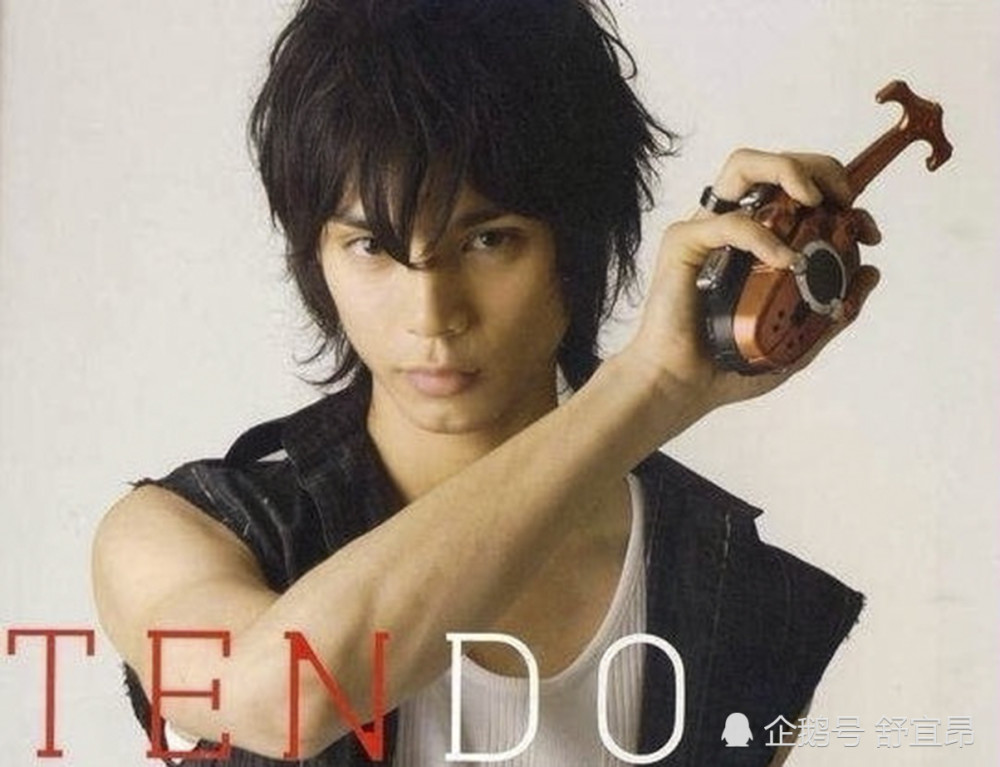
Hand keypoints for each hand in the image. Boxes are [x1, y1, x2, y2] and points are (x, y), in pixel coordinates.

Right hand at [624, 149, 881, 410]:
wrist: (683, 386)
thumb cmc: (729, 363)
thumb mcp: (800, 341)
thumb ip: (835, 308)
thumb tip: (871, 272)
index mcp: (758, 241)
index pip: (800, 192)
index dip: (840, 196)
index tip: (867, 231)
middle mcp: (732, 227)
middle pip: (775, 165)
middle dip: (820, 168)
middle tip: (843, 201)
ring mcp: (706, 231)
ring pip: (743, 167)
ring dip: (787, 170)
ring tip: (813, 201)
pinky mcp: (683, 243)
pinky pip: (728, 222)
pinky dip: (762, 235)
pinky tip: (783, 260)